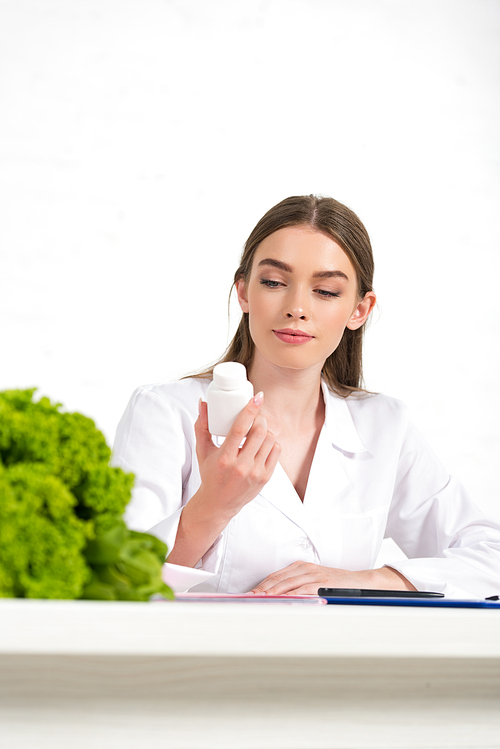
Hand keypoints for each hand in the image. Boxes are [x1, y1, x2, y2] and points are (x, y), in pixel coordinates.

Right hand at [194, 392, 280, 521]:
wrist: (219, 503)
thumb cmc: (210, 474)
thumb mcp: (202, 451)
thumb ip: (202, 426)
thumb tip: (203, 403)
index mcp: (225, 458)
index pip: (240, 429)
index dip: (250, 410)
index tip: (257, 398)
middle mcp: (242, 466)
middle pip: (259, 432)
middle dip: (260, 418)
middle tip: (256, 414)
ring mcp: (255, 473)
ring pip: (270, 440)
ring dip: (266, 430)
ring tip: (258, 428)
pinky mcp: (265, 478)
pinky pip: (276, 451)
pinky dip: (272, 442)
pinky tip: (263, 441)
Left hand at [251, 561, 415, 594]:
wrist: (362, 582)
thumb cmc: (336, 585)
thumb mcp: (313, 582)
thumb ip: (296, 588)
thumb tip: (275, 600)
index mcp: (300, 567)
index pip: (275, 577)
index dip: (260, 586)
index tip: (248, 596)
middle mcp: (305, 568)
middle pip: (277, 580)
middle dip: (261, 590)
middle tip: (247, 600)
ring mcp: (314, 575)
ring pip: (287, 585)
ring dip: (271, 593)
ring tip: (258, 601)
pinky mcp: (322, 583)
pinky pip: (302, 590)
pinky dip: (290, 596)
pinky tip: (281, 602)